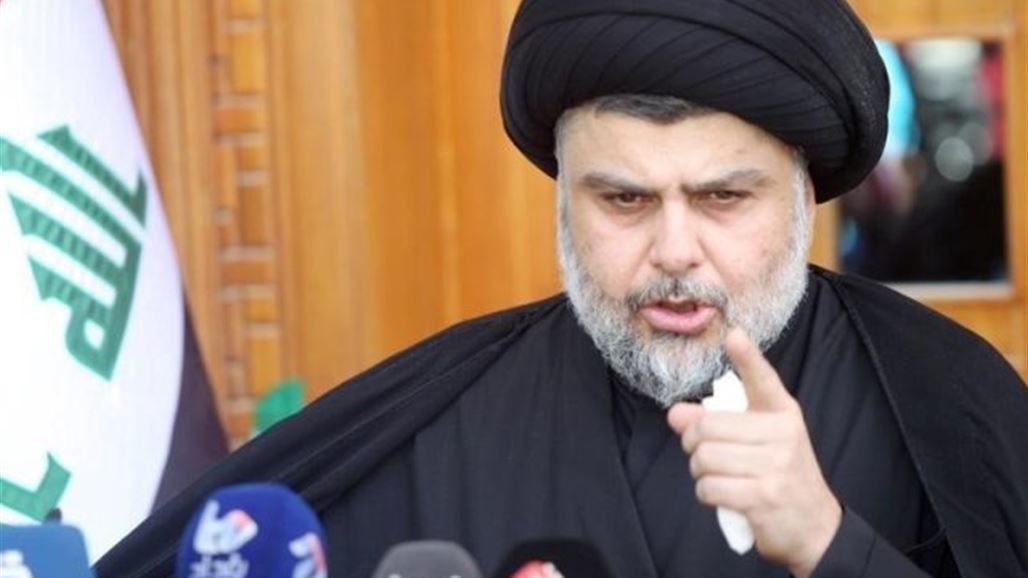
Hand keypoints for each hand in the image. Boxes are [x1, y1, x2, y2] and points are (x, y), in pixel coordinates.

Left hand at [667, 328, 840, 577]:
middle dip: (694, 444)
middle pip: (707, 427)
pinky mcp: (763, 497)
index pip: (762, 379)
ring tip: (720, 477)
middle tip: (707, 456)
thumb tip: (675, 413)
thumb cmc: (779, 476)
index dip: (747, 356)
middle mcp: (782, 434)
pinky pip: (710, 487)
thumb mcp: (757, 442)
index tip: (734, 335)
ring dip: (700, 472)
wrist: (815, 527)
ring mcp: (775, 466)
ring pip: (704, 458)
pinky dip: (708, 494)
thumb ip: (717, 423)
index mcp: (782, 413)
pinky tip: (726, 497)